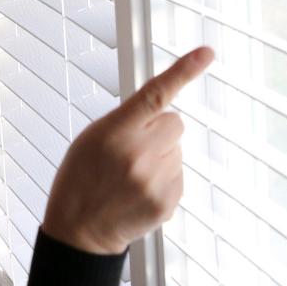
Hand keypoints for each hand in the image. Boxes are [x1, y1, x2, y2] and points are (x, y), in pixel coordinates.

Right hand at [42, 47, 213, 255]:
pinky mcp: (168, 200)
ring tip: (130, 177)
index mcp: (115, 132)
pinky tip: (139, 191)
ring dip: (160, 157)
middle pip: (175, 122)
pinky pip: (178, 175)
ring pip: (177, 150)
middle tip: (132, 150)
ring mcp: (156, 179)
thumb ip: (124, 122)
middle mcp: (139, 153)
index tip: (206, 53)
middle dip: (159, 131)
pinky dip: (163, 180)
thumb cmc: (80, 181)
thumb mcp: (90, 139)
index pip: (155, 94)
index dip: (183, 70)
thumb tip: (158, 111)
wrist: (80, 232)